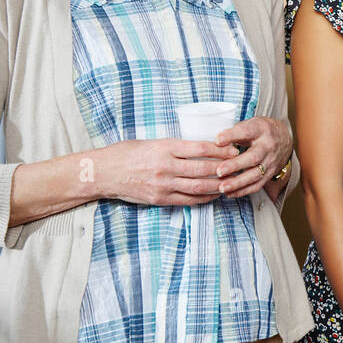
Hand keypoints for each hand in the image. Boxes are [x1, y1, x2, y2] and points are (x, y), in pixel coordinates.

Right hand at [95, 138, 237, 205]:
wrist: (103, 173)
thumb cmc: (127, 153)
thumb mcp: (151, 142)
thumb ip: (174, 146)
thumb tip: (200, 147)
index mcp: (164, 148)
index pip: (200, 148)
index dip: (220, 150)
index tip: (233, 149)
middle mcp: (165, 167)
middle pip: (203, 169)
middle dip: (224, 168)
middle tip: (238, 165)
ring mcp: (163, 185)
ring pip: (199, 187)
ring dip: (218, 185)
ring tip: (231, 181)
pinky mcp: (160, 199)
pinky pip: (188, 200)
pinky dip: (204, 198)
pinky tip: (214, 194)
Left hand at [213, 117, 292, 197]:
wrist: (284, 138)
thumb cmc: (260, 131)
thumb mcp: (250, 124)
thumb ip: (234, 131)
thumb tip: (216, 141)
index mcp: (261, 130)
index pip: (246, 132)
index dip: (232, 135)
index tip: (218, 140)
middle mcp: (268, 146)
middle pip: (253, 157)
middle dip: (235, 165)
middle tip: (219, 171)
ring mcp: (270, 162)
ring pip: (255, 174)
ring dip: (238, 182)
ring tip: (222, 187)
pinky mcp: (270, 174)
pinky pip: (257, 185)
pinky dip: (242, 191)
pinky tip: (229, 193)